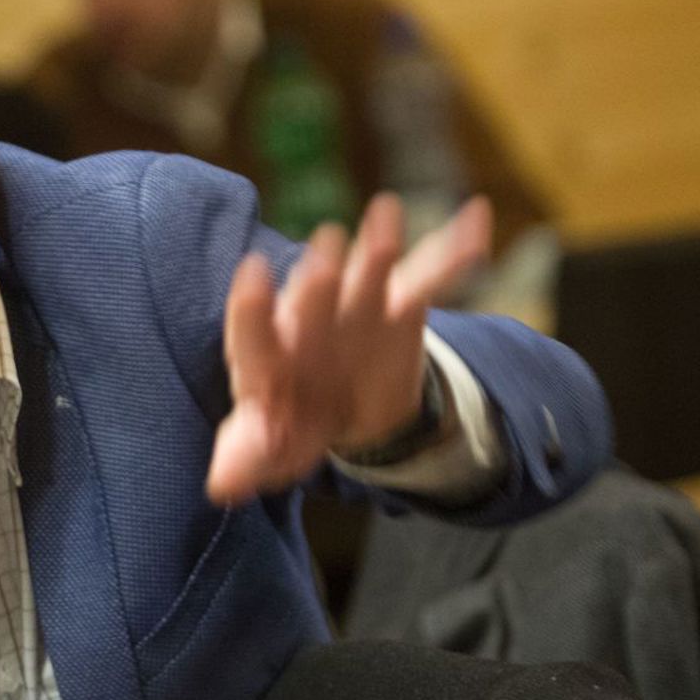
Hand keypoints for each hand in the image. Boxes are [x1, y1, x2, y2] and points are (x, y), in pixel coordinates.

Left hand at [207, 193, 491, 503]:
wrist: (345, 401)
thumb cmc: (295, 421)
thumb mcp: (274, 446)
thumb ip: (250, 457)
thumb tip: (223, 486)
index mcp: (267, 352)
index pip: (253, 330)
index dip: (252, 307)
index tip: (253, 273)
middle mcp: (307, 317)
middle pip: (311, 298)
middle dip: (319, 279)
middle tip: (324, 254)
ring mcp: (355, 305)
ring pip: (366, 274)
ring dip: (378, 248)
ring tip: (387, 214)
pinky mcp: (402, 303)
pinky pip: (431, 276)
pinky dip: (454, 250)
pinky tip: (477, 219)